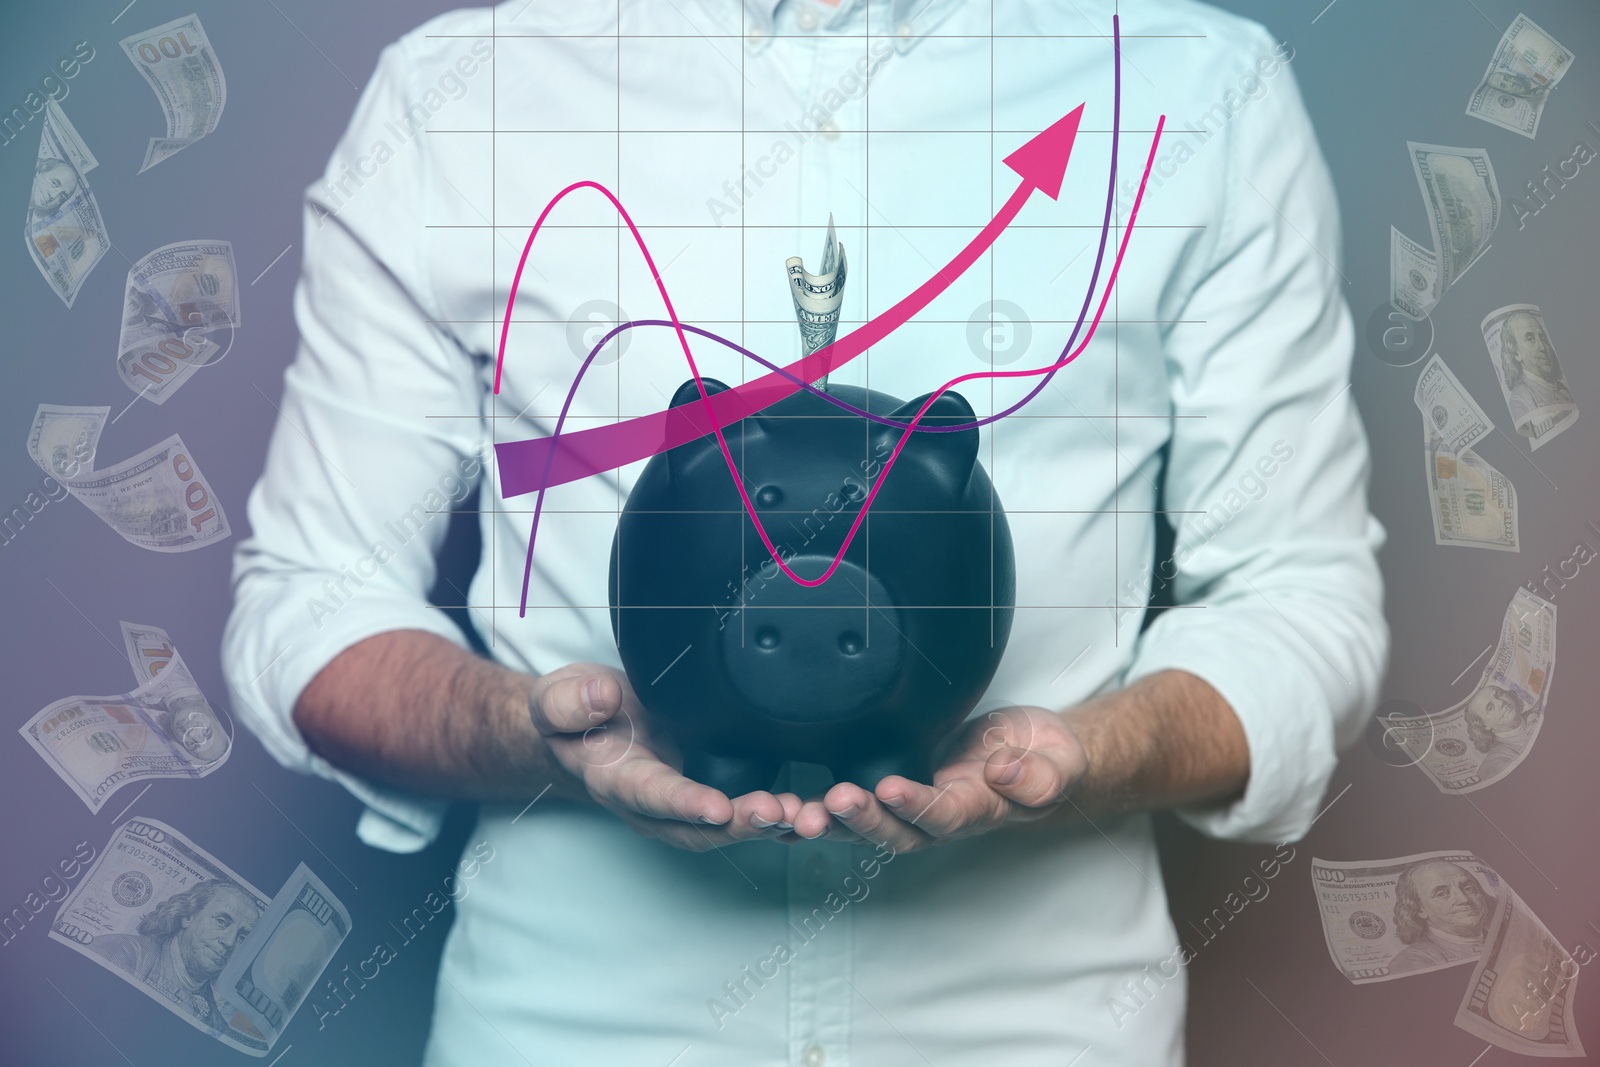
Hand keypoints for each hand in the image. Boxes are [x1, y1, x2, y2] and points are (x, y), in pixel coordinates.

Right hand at [528, 663, 802, 850]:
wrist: (589, 729)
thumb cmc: (576, 715)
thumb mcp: (555, 699)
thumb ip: (569, 702)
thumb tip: (602, 699)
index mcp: (618, 780)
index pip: (651, 795)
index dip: (684, 804)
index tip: (714, 807)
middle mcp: (657, 805)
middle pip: (700, 828)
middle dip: (739, 825)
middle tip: (774, 813)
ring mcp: (688, 805)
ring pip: (731, 828)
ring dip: (770, 826)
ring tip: (805, 817)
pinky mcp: (716, 792)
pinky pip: (750, 813)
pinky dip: (785, 819)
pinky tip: (819, 813)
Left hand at [789, 705, 1087, 852]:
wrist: (1031, 750)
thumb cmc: (1045, 759)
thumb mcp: (1059, 762)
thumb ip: (1040, 775)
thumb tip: (1005, 773)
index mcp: (977, 812)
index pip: (946, 815)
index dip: (918, 806)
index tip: (892, 787)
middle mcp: (936, 817)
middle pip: (895, 832)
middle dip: (863, 820)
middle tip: (836, 800)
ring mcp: (910, 805)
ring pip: (864, 826)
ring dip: (830, 821)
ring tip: (797, 811)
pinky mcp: (888, 785)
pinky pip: (849, 806)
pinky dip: (816, 810)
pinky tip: (782, 804)